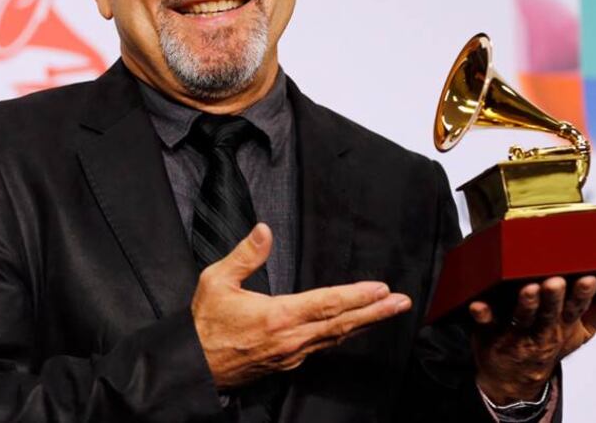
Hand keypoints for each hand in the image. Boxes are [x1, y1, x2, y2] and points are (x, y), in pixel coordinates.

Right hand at [191, 223, 411, 388]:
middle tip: (402, 303)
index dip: (356, 296)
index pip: (326, 303)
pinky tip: (352, 328)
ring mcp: (291, 354)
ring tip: (387, 312)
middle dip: (375, 312)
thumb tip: (264, 230)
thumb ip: (245, 255)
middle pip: (342, 324)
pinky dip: (342, 335)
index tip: (381, 288)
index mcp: (277, 316)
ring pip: (336, 337)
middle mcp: (291, 339)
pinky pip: (322, 347)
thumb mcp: (216, 281)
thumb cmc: (204, 324)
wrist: (193, 366)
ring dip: (364, 323)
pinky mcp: (287, 363)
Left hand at [469, 276, 595, 403]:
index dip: (583, 296)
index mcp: (562, 326)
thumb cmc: (548, 345)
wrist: (514, 378)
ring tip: (528, 288)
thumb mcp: (578, 334)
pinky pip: (486, 323)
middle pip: (549, 314)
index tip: (589, 279)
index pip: (576, 310)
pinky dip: (481, 314)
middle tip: (555, 281)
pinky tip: (477, 304)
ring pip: (522, 317)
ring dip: (525, 304)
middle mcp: (541, 331)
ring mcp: (515, 333)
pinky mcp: (490, 333)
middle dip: (554, 298)